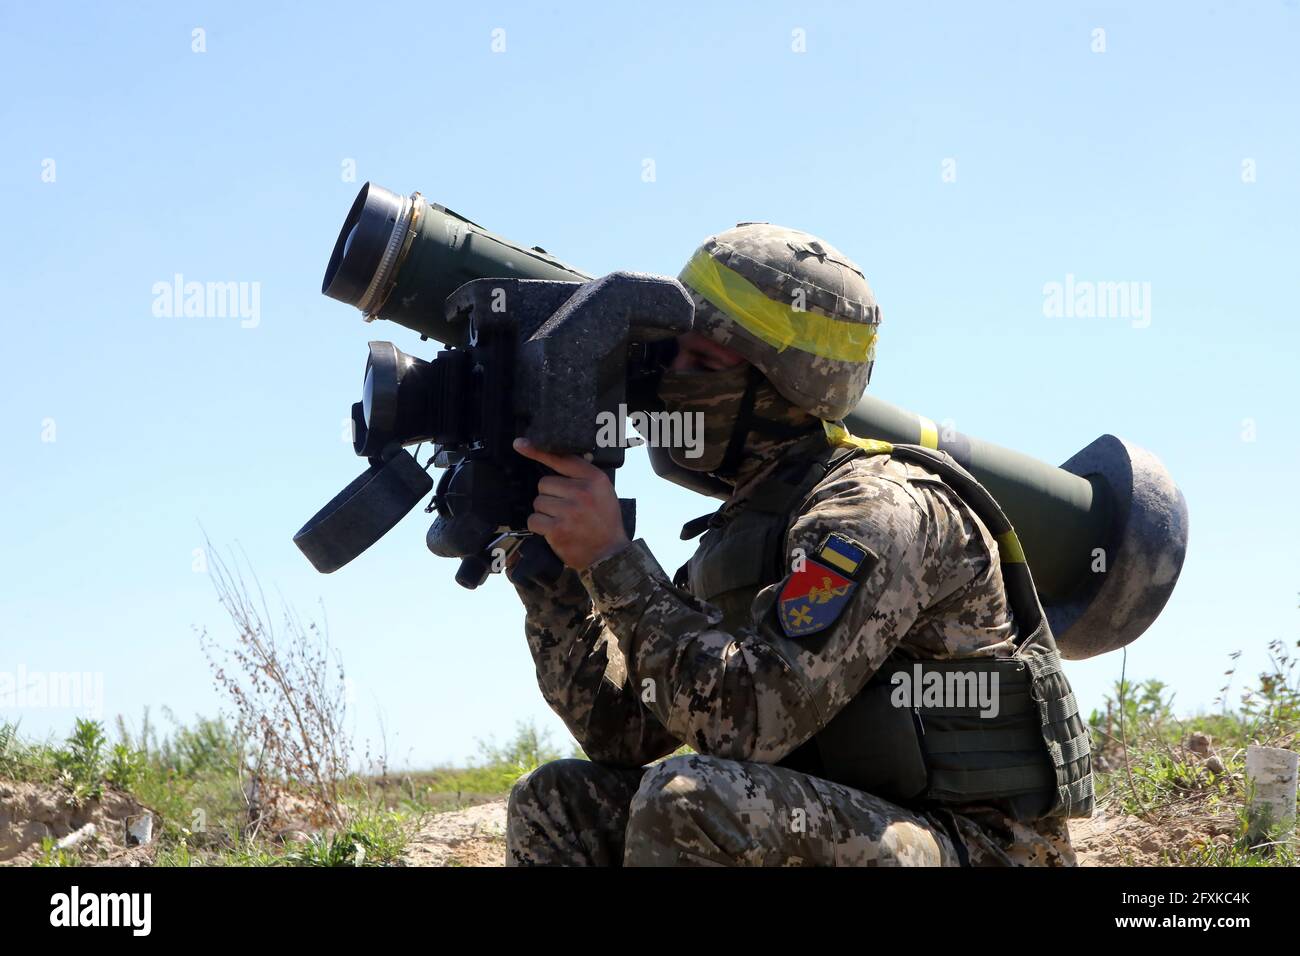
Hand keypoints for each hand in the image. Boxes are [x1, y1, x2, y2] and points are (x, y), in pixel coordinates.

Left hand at [512, 438, 629, 570]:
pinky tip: (553, 530)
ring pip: (538, 502)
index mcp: (594, 479)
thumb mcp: (603, 491)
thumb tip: (555, 459)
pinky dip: (539, 526)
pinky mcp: (557, 529)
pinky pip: (534, 520)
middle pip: (543, 484)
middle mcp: (582, 492)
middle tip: (563, 508)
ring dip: (544, 512)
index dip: (537, 451)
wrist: (609, 553)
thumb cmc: (604, 521)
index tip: (520, 445)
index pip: (561, 459)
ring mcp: (569, 511)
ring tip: (561, 520)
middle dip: (549, 496)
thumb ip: (583, 476)